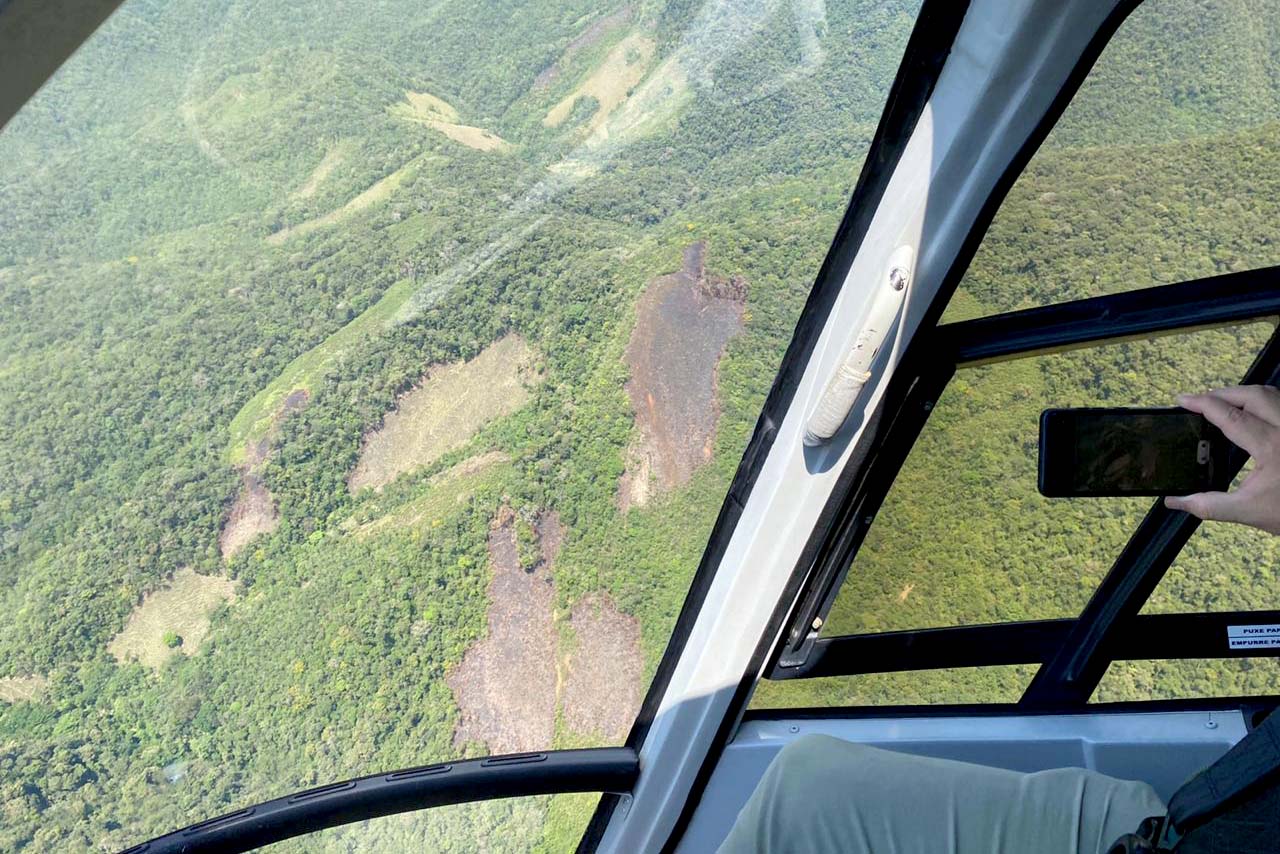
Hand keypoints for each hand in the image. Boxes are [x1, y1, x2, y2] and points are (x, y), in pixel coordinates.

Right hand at [1164, 385, 1279, 533]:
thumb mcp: (1249, 511)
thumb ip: (1208, 505)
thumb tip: (1175, 502)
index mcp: (1271, 447)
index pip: (1230, 416)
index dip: (1202, 404)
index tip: (1183, 400)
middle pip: (1251, 395)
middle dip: (1222, 393)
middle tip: (1200, 402)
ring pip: (1270, 394)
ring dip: (1243, 395)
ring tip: (1222, 404)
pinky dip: (1261, 402)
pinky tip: (1250, 413)